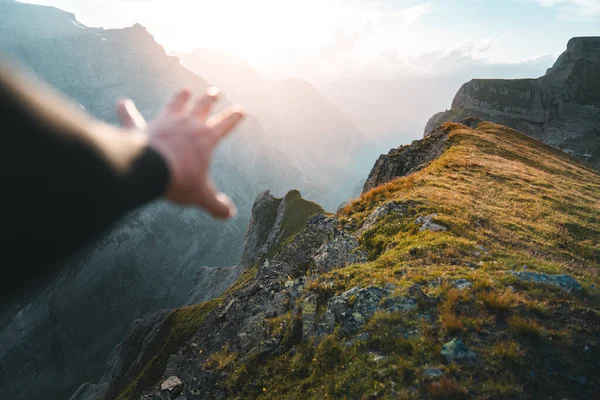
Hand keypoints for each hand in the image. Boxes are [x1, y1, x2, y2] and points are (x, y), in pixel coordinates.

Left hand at [116, 88, 243, 218]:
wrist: (150, 171)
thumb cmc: (180, 180)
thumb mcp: (202, 196)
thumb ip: (217, 205)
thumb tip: (229, 214)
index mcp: (206, 138)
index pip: (225, 124)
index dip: (234, 117)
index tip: (241, 109)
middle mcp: (187, 125)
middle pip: (201, 107)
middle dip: (209, 100)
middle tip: (214, 92)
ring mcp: (163, 123)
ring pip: (175, 104)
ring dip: (180, 98)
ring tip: (184, 90)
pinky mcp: (140, 127)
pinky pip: (131, 116)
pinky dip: (125, 110)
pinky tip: (121, 102)